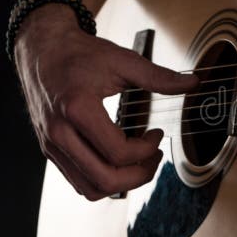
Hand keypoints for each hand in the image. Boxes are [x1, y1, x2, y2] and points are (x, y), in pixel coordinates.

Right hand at [14, 5, 198, 199]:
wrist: (42, 48)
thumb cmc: (80, 53)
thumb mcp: (123, 60)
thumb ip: (159, 77)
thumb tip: (194, 83)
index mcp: (77, 109)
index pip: (118, 152)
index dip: (147, 150)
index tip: (157, 133)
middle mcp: (59, 132)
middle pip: (104, 179)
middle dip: (139, 175)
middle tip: (155, 158)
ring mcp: (51, 144)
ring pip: (89, 188)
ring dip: (121, 183)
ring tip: (139, 163)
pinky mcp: (49, 149)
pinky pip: (78, 180)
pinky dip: (103, 179)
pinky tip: (118, 160)